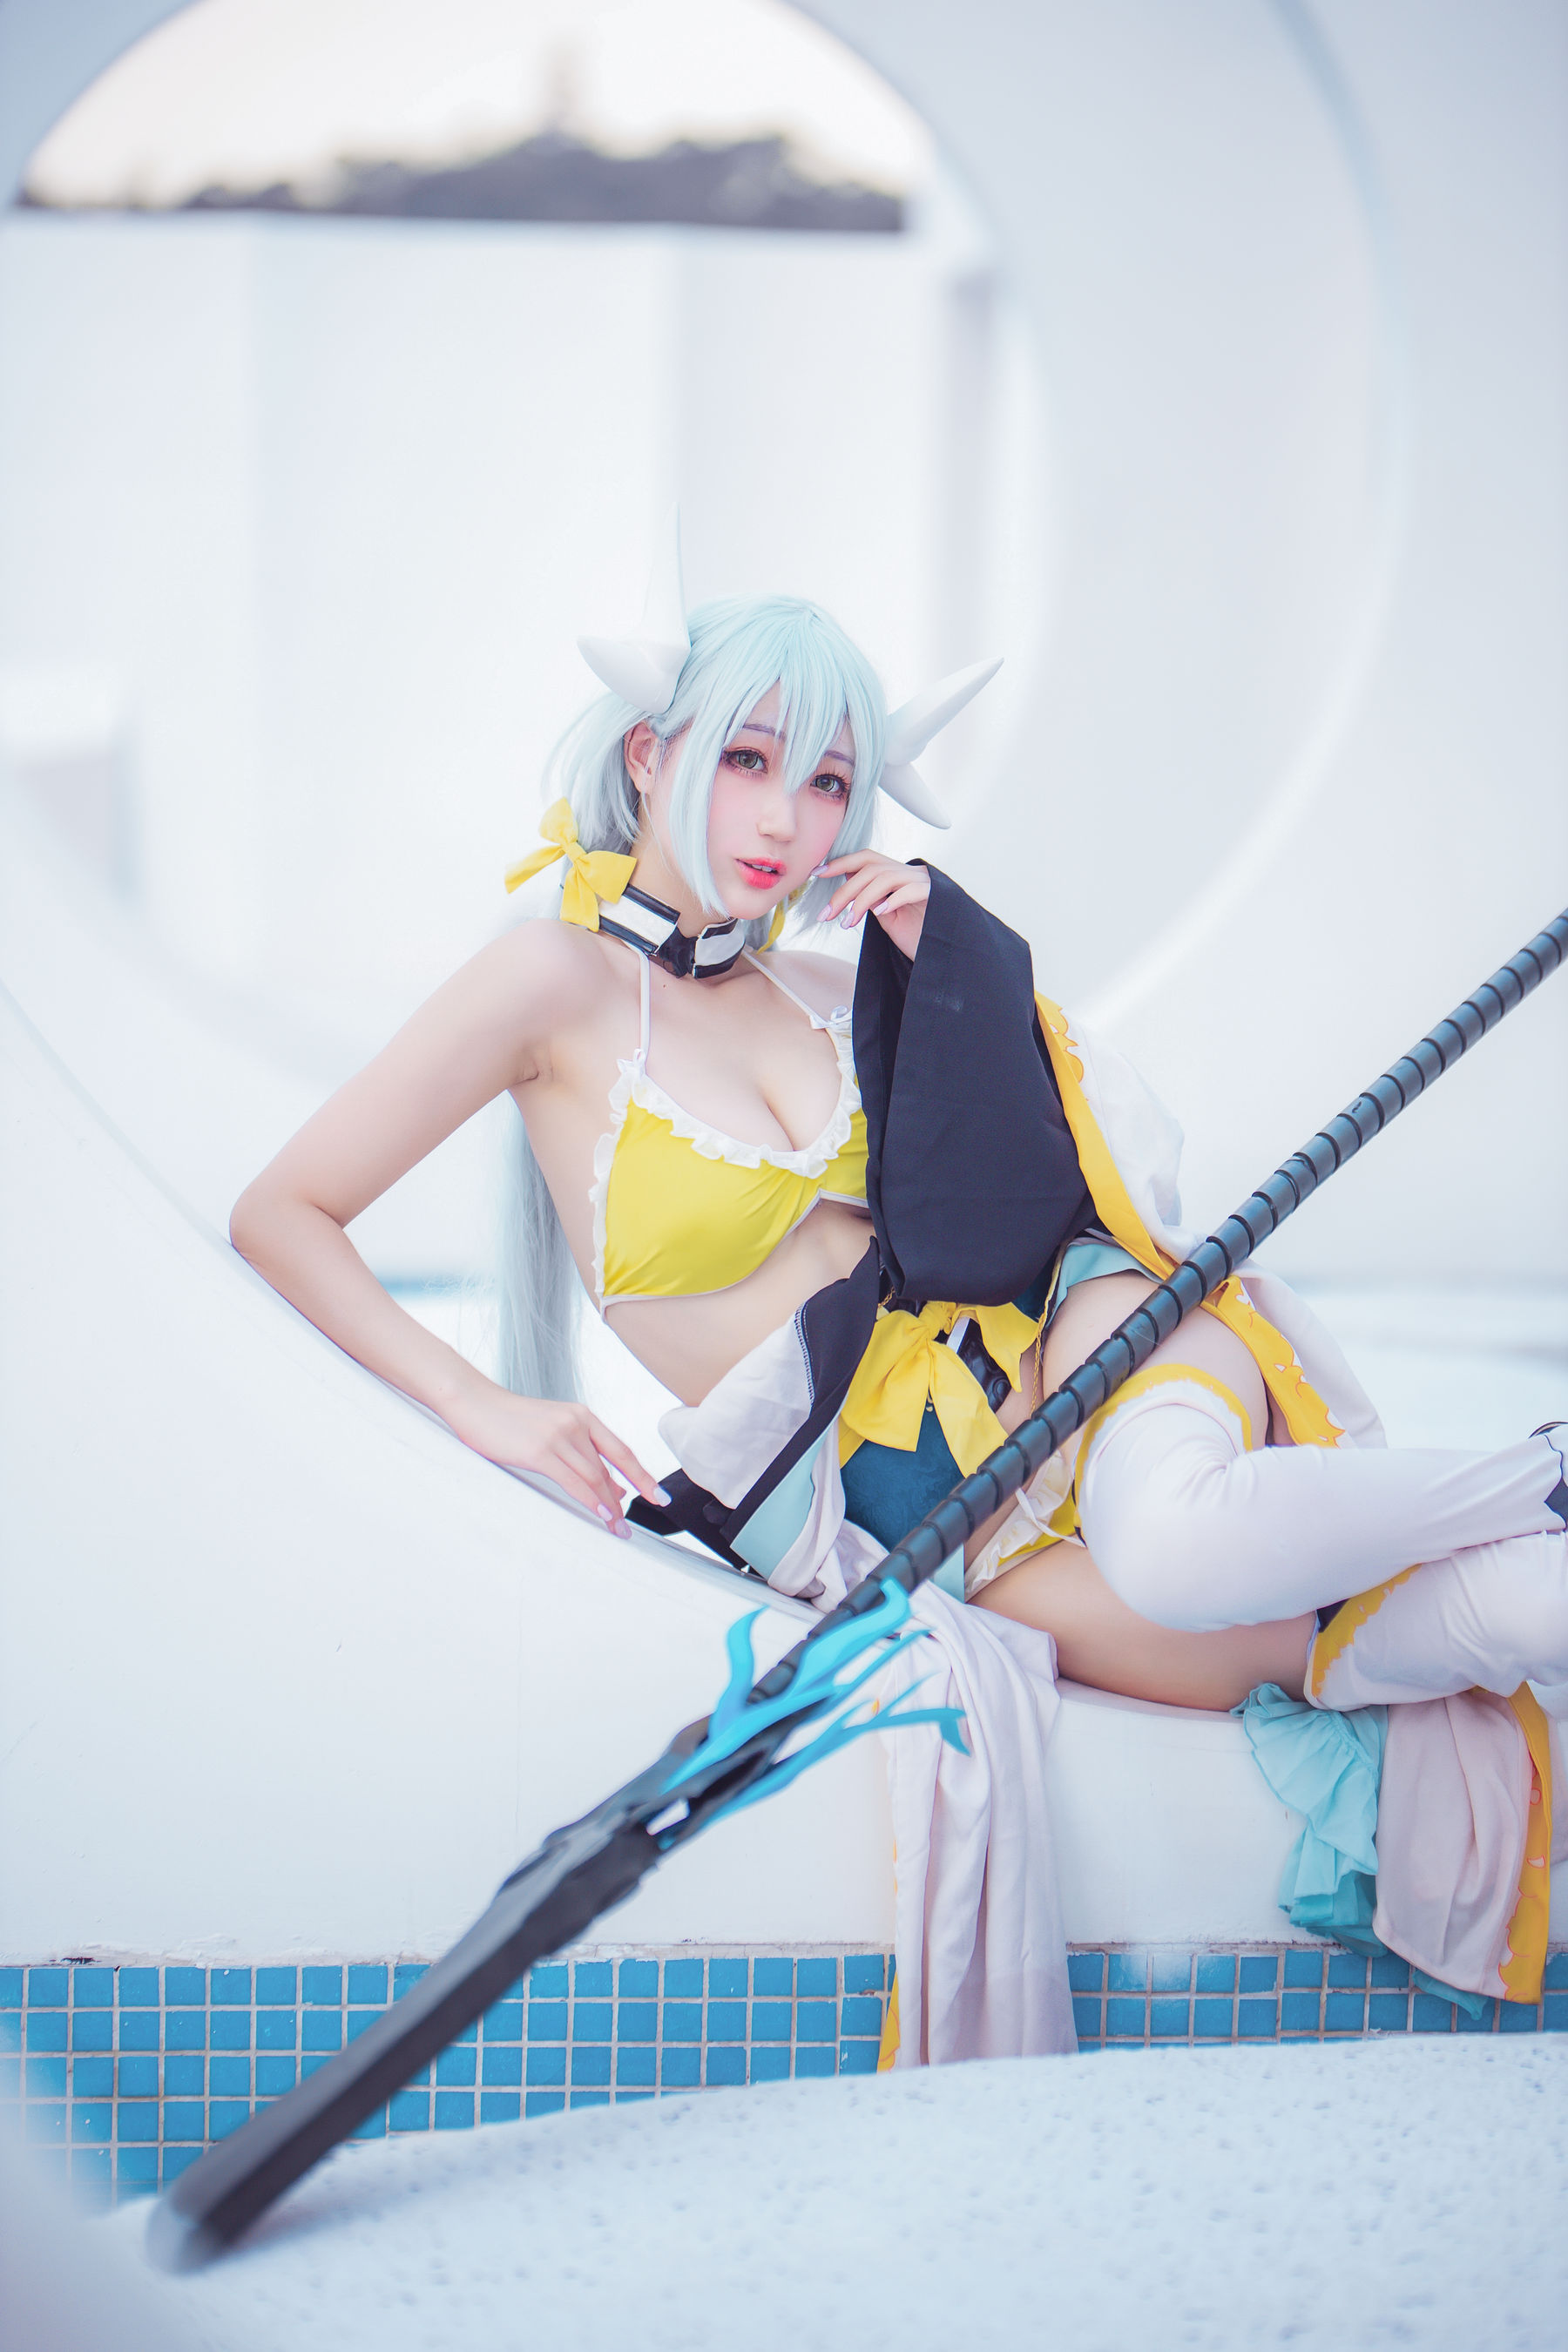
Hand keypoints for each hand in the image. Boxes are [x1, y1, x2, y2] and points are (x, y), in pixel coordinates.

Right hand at [448, 1385, 666, 1537]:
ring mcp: (559, 1435)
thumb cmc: (510, 1420)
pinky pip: (573, 1481)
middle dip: (621, 1501)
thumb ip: (580, 1453)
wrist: (475, 1402)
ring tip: (615, 1529)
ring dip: (607, 1506)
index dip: (643, 1476)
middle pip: (608, 1469)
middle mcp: (576, 1423)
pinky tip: (600, 1514)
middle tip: (628, 1527)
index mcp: (583, 1416)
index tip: (659, 1496)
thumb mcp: (552, 1430)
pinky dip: (590, 1500)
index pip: (621, 1451)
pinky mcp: (540, 1451)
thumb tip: (612, 1486)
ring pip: (594, 1477)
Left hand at [817, 850, 929, 959]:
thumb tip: (847, 885)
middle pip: (870, 867)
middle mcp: (910, 874)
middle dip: (844, 890)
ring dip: (861, 900)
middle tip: (827, 914)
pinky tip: (880, 912)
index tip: (816, 874)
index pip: (866, 859)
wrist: (944, 957)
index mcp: (897, 877)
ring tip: (849, 922)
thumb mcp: (886, 918)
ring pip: (885, 877)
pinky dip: (893, 898)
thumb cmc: (917, 937)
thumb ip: (870, 900)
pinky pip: (911, 889)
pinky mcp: (936, 895)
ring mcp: (924, 883)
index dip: (840, 863)